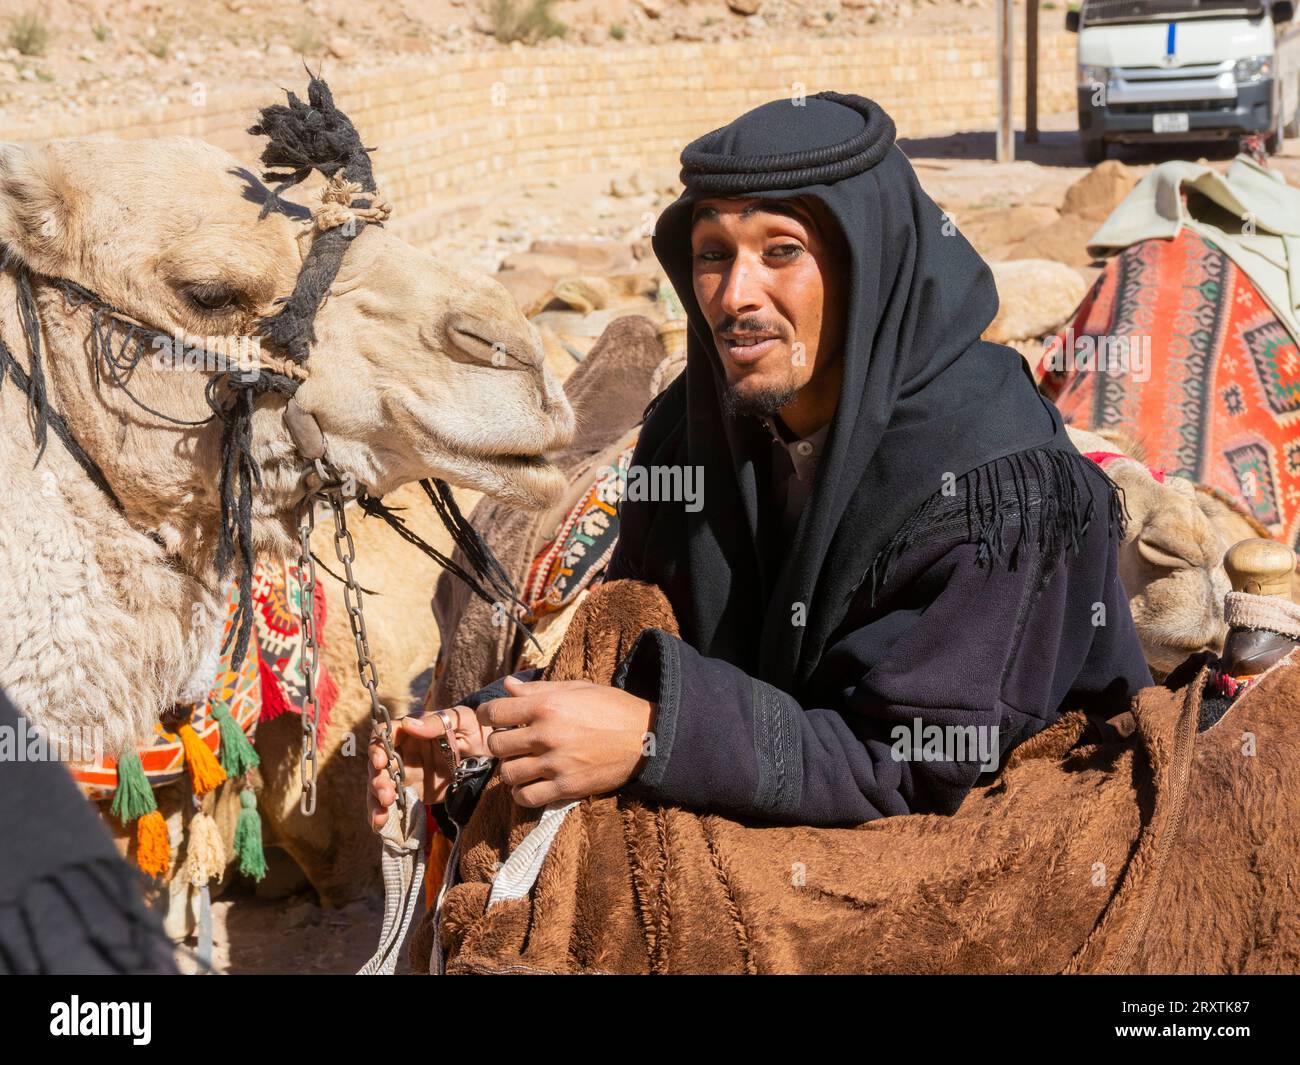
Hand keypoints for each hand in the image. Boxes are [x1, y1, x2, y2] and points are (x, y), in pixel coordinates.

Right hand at [367, 705, 489, 828]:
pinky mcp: (411, 792)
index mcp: (410, 730)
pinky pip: (392, 803)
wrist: (487, 754)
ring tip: (382, 816)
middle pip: (378, 765)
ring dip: (376, 801)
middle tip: (387, 796)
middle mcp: (401, 751)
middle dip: (378, 781)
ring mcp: (404, 773)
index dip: (377, 747)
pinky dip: (383, 814)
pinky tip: (380, 825)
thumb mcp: (461, 720)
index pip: (384, 735)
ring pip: (380, 786)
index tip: (381, 762)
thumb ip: (436, 722)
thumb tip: (409, 724)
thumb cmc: (473, 729)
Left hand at [475, 675, 654, 807]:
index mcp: (547, 705)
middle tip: (514, 743)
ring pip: (507, 774)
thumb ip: (538, 689)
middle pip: (497, 745)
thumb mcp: (577, 689)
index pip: (494, 712)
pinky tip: (530, 784)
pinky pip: (526, 797)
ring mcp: (555, 763)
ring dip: (511, 769)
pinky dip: (521, 793)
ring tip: (523, 764)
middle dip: (500, 744)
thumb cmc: (612, 708)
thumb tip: (507, 685)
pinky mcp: (566, 787)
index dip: (487, 715)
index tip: (492, 718)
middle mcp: (546, 734)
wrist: (646, 737)